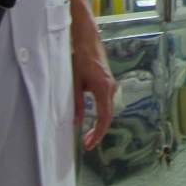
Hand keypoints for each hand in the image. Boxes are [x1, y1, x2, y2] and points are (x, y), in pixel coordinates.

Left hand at [71, 18, 115, 150]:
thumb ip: (75, 104)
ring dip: (99, 124)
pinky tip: (91, 120)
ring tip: (87, 136)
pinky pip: (106, 103)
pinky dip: (100, 114)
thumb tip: (76, 123)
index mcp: (103, 88)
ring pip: (107, 110)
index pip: (104, 117)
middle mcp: (111, 88)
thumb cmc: (80, 59)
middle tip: (86, 144)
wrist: (88, 40)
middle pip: (108, 116)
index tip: (89, 144)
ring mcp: (111, 85)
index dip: (98, 133)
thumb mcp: (74, 83)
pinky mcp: (108, 83)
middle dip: (98, 132)